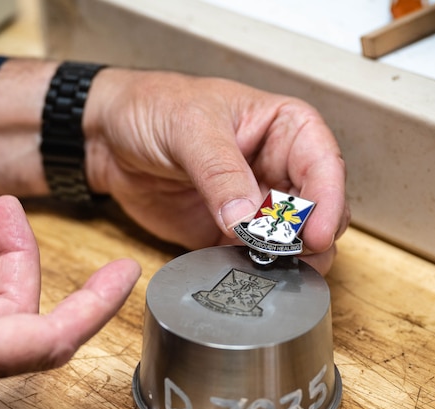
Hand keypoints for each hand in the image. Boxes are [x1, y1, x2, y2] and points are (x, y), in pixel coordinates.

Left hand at [85, 70, 349, 272]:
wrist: (106, 138)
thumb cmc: (152, 108)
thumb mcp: (189, 128)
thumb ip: (221, 173)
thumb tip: (250, 219)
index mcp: (284, 127)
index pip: (325, 165)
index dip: (328, 201)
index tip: (316, 233)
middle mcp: (278, 167)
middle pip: (317, 211)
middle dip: (309, 238)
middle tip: (287, 255)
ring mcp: (255, 204)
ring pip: (292, 242)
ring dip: (287, 260)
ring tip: (267, 268)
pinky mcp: (227, 233)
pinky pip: (252, 259)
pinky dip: (253, 271)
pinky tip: (243, 274)